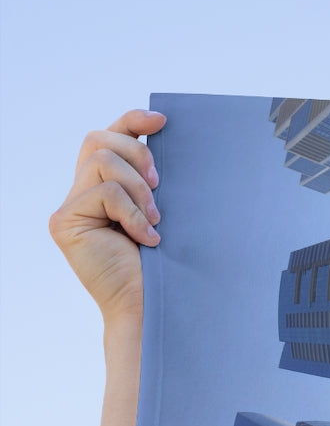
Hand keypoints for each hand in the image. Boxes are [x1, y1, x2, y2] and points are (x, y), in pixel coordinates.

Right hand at [49, 110, 164, 326]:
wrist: (152, 304)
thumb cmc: (165, 263)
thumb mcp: (162, 210)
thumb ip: (153, 180)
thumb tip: (167, 137)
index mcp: (105, 186)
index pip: (109, 137)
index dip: (132, 121)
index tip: (162, 121)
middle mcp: (82, 193)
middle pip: (98, 139)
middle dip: (137, 153)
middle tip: (160, 186)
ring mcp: (70, 208)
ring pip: (101, 161)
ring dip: (137, 188)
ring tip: (155, 220)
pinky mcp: (65, 222)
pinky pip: (104, 193)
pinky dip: (132, 213)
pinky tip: (146, 239)